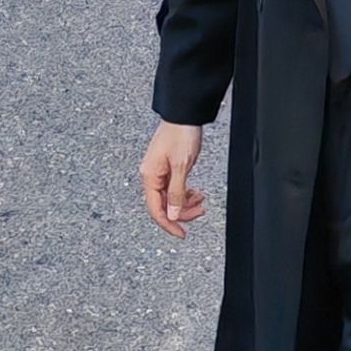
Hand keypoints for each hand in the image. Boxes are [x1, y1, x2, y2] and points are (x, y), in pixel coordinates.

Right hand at [141, 121, 207, 238]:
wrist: (184, 116)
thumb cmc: (181, 135)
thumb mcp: (181, 167)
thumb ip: (176, 193)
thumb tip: (171, 215)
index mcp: (150, 177)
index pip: (155, 210)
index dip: (169, 224)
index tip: (181, 234)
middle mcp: (152, 176)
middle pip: (164, 205)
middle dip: (182, 212)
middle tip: (199, 212)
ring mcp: (159, 172)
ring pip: (171, 198)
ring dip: (186, 203)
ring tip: (201, 200)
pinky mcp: (168, 168)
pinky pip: (175, 188)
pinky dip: (186, 193)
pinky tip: (196, 192)